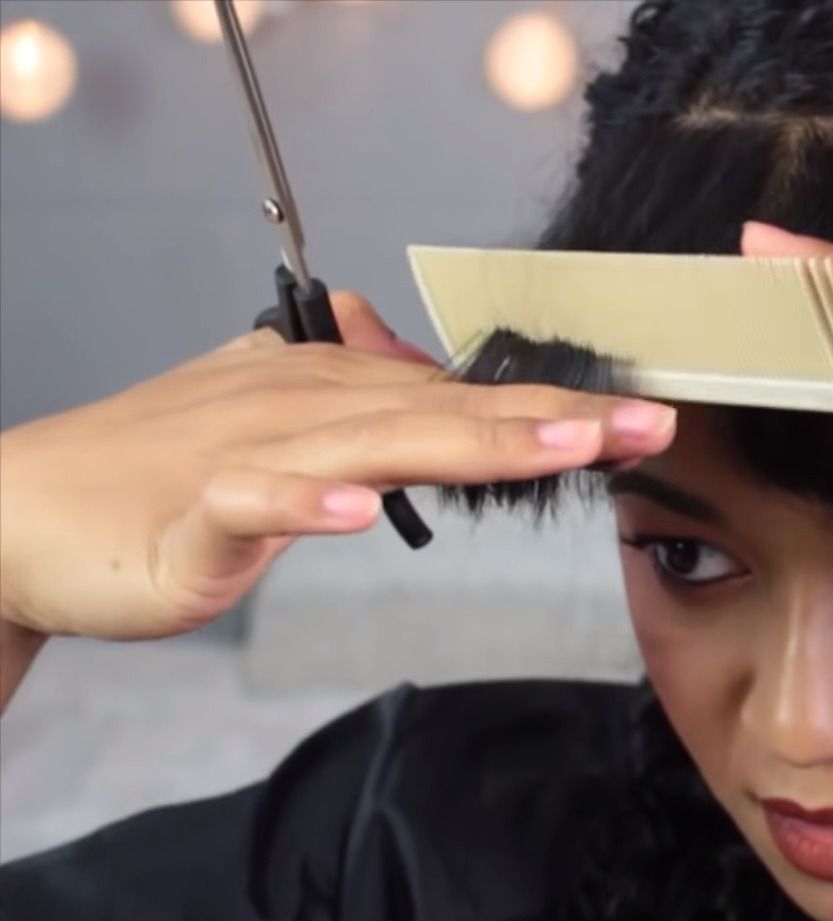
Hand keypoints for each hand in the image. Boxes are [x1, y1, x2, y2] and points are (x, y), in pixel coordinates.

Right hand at [0, 293, 675, 640]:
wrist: (21, 511)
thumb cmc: (156, 473)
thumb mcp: (278, 428)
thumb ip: (360, 403)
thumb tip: (423, 369)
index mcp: (334, 396)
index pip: (463, 399)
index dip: (555, 407)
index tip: (646, 418)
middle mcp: (304, 411)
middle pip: (444, 413)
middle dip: (552, 418)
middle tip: (646, 424)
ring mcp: (248, 458)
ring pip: (374, 444)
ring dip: (470, 443)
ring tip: (557, 445)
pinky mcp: (190, 515)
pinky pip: (252, 503)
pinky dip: (300, 506)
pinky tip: (354, 511)